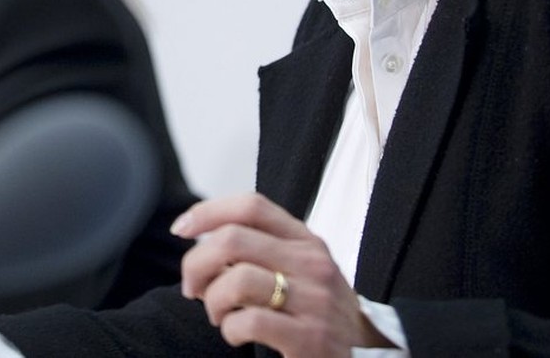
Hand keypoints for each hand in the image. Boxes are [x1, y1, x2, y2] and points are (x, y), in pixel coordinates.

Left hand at [173, 193, 389, 357]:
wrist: (367, 355)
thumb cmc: (318, 311)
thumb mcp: (301, 269)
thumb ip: (262, 249)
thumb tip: (202, 237)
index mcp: (306, 240)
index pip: (251, 205)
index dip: (208, 212)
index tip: (181, 229)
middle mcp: (312, 264)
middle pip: (233, 240)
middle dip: (197, 264)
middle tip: (193, 288)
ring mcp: (314, 301)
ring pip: (238, 280)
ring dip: (213, 301)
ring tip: (218, 315)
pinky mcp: (311, 338)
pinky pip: (250, 321)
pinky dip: (230, 329)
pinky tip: (235, 334)